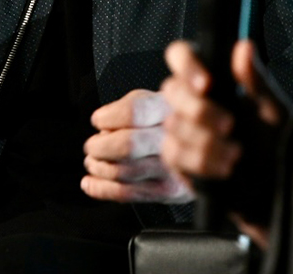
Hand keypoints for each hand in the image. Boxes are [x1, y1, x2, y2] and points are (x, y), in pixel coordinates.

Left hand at [81, 89, 193, 203]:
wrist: (202, 145)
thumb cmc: (166, 120)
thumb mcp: (152, 99)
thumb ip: (127, 107)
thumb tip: (102, 124)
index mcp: (169, 109)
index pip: (133, 112)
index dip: (107, 117)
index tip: (98, 120)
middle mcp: (176, 138)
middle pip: (127, 145)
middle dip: (99, 147)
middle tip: (92, 146)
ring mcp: (174, 168)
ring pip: (123, 172)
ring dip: (98, 167)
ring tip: (94, 161)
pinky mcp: (170, 191)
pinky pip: (127, 194)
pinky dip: (100, 188)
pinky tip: (90, 181)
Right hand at [160, 39, 285, 243]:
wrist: (275, 193)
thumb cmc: (277, 148)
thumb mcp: (273, 112)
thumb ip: (256, 80)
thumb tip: (243, 46)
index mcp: (215, 82)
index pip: (182, 56)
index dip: (187, 65)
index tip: (206, 84)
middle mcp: (194, 102)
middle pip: (171, 89)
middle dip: (199, 110)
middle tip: (229, 124)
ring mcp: (183, 130)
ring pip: (172, 124)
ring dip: (206, 141)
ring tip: (236, 153)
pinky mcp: (178, 159)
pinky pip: (174, 153)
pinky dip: (201, 161)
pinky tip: (224, 168)